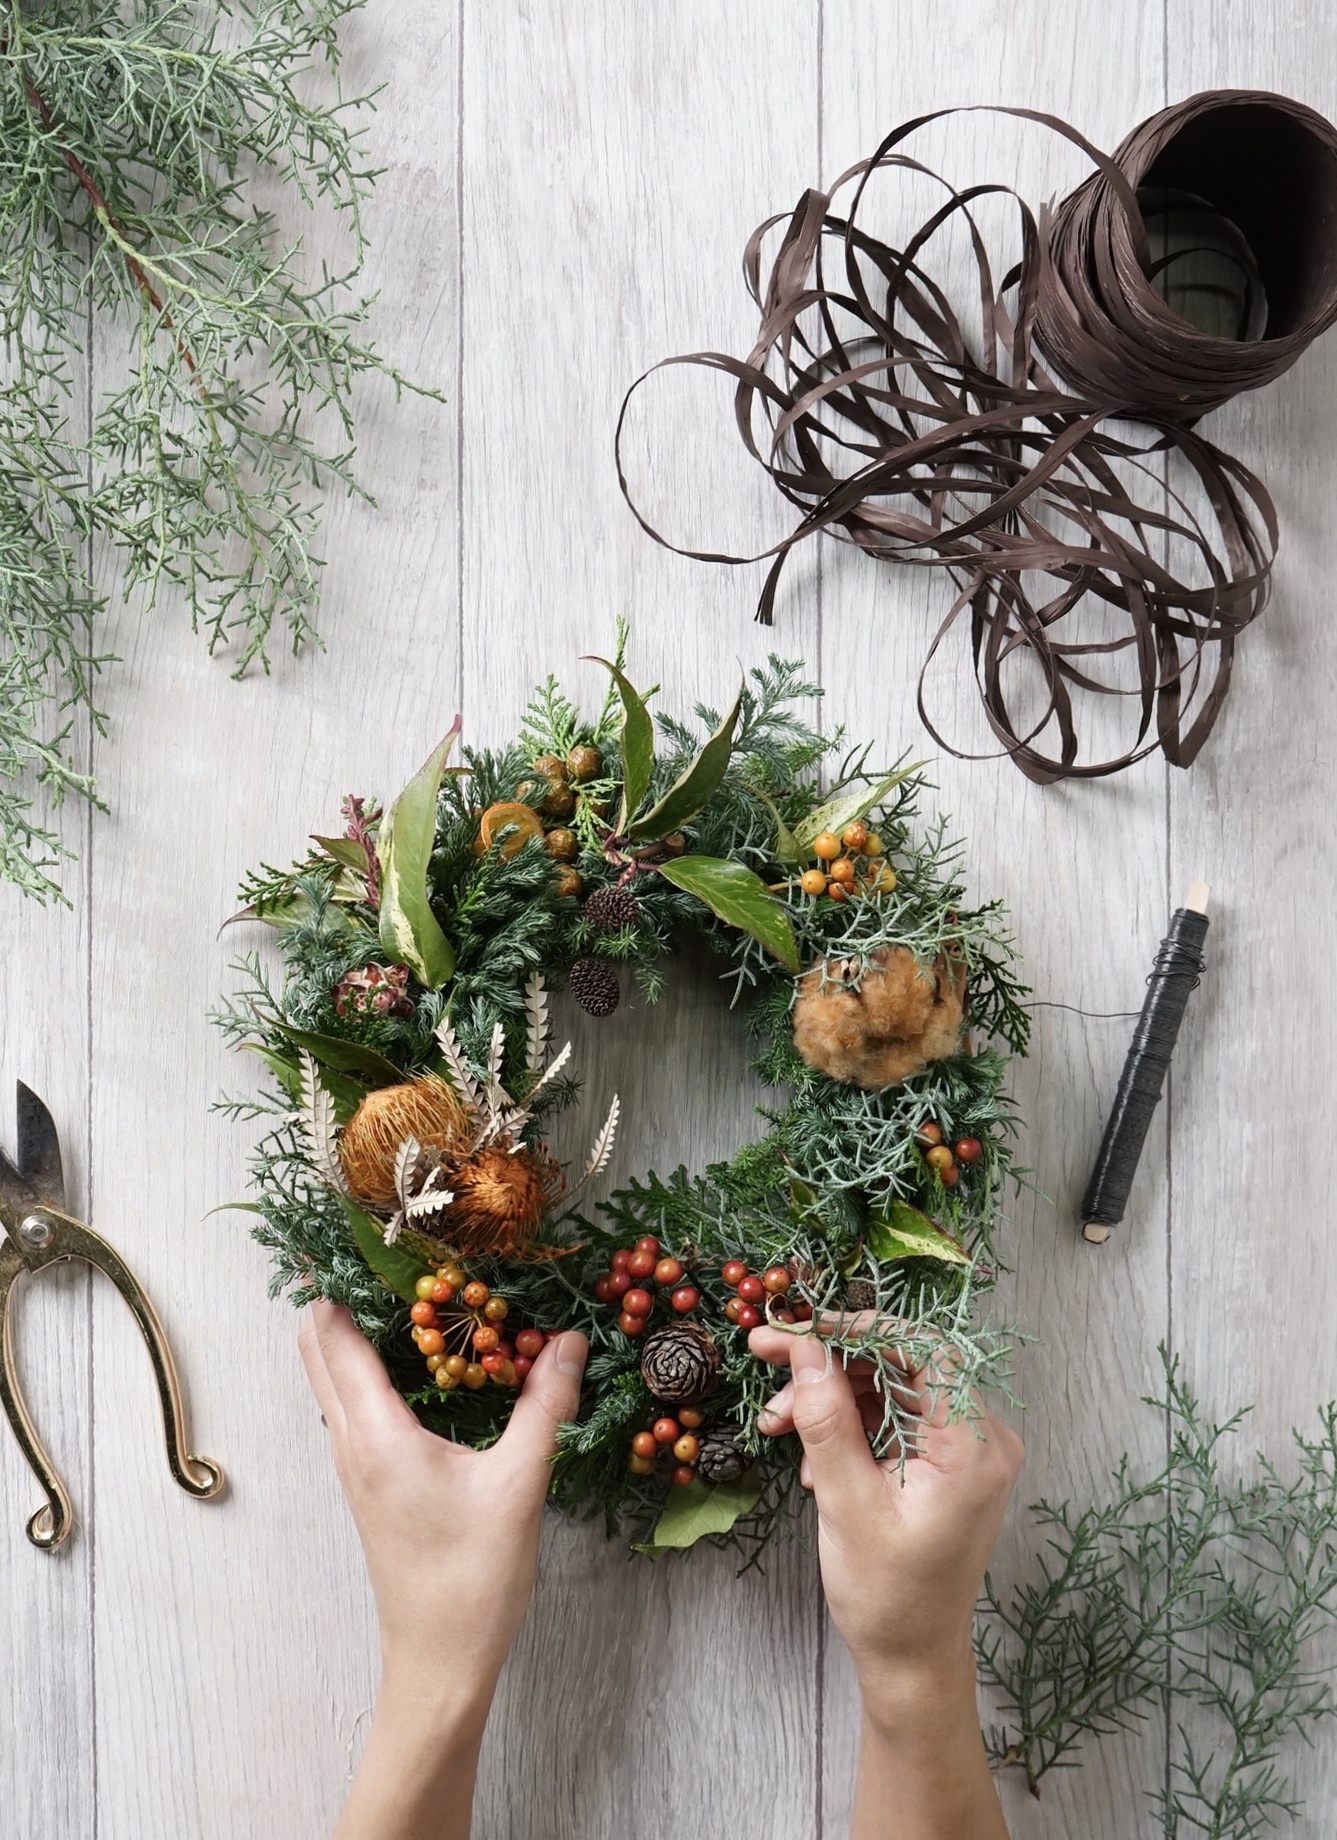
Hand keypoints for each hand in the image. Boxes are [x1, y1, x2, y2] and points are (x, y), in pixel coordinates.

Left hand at [300, 1301, 587, 1839]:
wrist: (439, 1663)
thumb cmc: (473, 1578)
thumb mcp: (521, 1484)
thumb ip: (545, 1405)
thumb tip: (568, 1339)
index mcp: (377, 1436)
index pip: (334, 1338)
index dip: (343, 1282)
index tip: (374, 1237)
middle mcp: (352, 1445)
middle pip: (317, 1351)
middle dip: (342, 1297)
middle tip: (395, 1257)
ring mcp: (354, 1468)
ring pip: (332, 1380)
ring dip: (353, 1334)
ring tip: (410, 1296)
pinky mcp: (369, 1486)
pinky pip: (350, 1407)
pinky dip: (366, 1371)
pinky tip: (418, 1365)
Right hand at [750, 1317, 1020, 1839]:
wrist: (911, 1659)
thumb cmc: (887, 1595)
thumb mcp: (846, 1503)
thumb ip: (827, 1420)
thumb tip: (803, 1349)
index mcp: (974, 1446)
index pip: (925, 1349)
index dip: (862, 1327)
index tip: (803, 1327)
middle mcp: (980, 1439)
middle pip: (902, 1363)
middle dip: (831, 1363)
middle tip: (768, 1356)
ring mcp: (963, 1451)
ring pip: (890, 1388)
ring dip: (831, 1397)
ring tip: (777, 1423)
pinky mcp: (943, 1464)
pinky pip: (893, 1418)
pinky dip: (848, 1424)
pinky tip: (810, 1455)